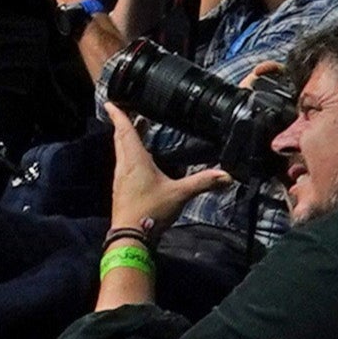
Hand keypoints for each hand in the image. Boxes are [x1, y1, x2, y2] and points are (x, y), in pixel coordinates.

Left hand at [102, 103, 230, 238]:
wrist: (129, 236)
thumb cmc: (151, 210)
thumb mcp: (180, 194)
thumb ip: (203, 182)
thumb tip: (227, 175)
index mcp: (134, 159)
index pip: (124, 131)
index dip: (118, 115)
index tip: (110, 102)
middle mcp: (124, 165)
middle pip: (121, 138)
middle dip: (124, 124)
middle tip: (130, 112)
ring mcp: (121, 178)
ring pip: (121, 151)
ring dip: (127, 138)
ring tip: (137, 130)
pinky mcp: (122, 188)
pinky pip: (124, 164)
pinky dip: (130, 154)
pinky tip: (141, 160)